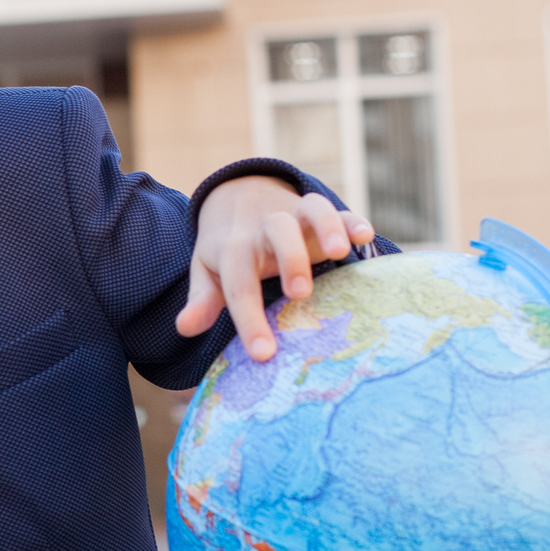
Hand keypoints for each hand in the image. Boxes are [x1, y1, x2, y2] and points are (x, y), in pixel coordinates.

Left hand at [176, 177, 375, 362]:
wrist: (237, 196)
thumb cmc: (226, 249)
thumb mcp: (207, 271)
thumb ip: (201, 300)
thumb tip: (184, 328)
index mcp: (234, 249)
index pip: (238, 285)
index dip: (249, 319)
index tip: (264, 354)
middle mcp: (265, 229)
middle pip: (276, 234)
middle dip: (289, 260)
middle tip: (300, 292)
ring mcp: (294, 216)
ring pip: (310, 209)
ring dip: (325, 227)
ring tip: (340, 252)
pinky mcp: (318, 213)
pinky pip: (337, 209)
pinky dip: (351, 220)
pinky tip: (365, 235)